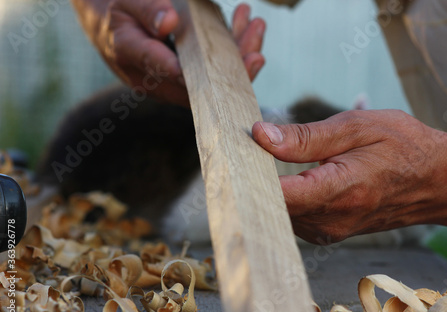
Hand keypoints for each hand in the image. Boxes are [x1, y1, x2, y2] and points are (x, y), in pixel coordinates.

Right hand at [73, 0, 265, 106]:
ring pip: (210, 79)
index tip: (233, 65)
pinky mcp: (181, 75)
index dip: (206, 74)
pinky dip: (231, 49)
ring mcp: (170, 80)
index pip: (173, 73)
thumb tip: (170, 23)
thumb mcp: (124, 1)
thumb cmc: (113, 7)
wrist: (105, 18)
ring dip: (238, 55)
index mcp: (134, 62)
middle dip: (233, 68)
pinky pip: (210, 70)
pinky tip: (245, 25)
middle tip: (257, 51)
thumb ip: (146, 10)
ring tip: (256, 26)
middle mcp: (155, 79)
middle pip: (200, 84)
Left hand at [252, 109, 446, 243]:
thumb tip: (260, 136)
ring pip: (279, 214)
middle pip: (271, 208)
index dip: (246, 176)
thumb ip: (306, 137)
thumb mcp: (357, 127)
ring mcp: (331, 232)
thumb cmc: (404, 146)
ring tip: (254, 160)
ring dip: (264, 189)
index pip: (276, 195)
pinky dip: (282, 198)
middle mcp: (332, 221)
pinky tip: (279, 177)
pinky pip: (293, 218)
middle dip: (250, 179)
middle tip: (238, 150)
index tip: (230, 155)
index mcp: (339, 191)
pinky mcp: (330, 232)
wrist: (439, 180)